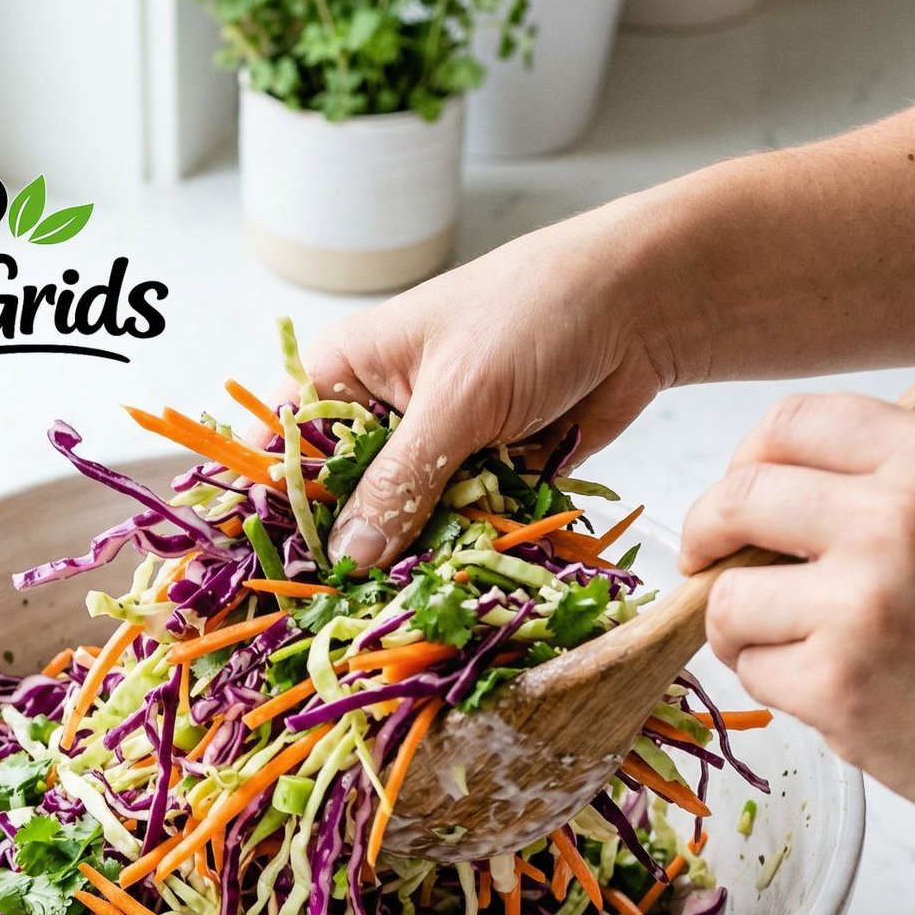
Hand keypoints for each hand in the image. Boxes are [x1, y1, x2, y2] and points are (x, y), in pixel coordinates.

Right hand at [299, 197, 691, 567]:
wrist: (644, 306)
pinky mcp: (486, 477)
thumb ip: (400, 483)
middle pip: (343, 501)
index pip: (285, 448)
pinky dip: (467, 553)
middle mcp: (383, 415)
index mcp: (347, 374)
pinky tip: (461, 588)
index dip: (272, 509)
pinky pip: (461, 530)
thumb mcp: (456, 400)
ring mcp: (437, 450)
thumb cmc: (535, 313)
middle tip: (342, 608)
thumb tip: (347, 557)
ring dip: (413, 560)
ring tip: (405, 605)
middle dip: (350, 552)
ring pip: (404, 526)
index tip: (270, 572)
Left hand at [682, 394, 914, 868]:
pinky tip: (830, 689)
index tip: (738, 493)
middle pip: (739, 498)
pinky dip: (774, 683)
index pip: (793, 422)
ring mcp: (862, 603)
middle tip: (709, 565)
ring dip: (742, 627)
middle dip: (708, 536)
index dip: (746, 459)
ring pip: (730, 596)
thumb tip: (773, 483)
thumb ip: (890, 482)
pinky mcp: (836, 682)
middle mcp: (898, 520)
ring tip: (794, 647)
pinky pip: (752, 667)